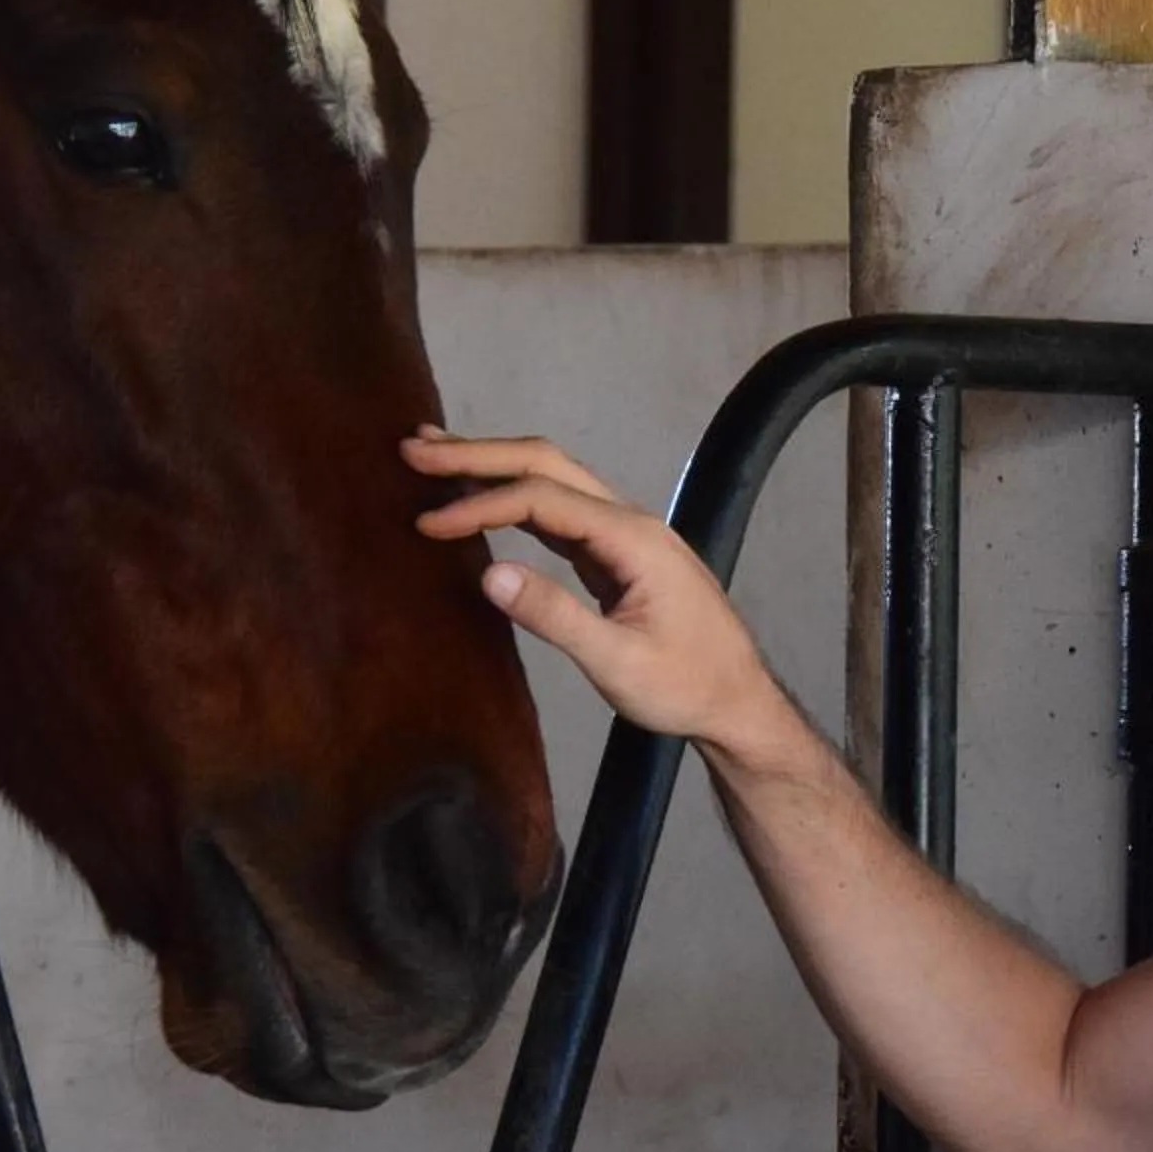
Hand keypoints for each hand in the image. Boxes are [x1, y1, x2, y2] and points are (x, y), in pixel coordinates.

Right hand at [404, 429, 783, 752]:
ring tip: (435, 457)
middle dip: (480, 453)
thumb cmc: (685, 687)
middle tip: (415, 450)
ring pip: (553, 481)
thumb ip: (555, 616)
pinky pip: (559, 511)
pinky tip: (481, 499)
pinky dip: (514, 499)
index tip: (426, 525)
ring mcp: (624, 534)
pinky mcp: (615, 554)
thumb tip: (488, 573)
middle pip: (547, 465)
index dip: (480, 505)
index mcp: (633, 538)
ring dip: (494, 466)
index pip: (542, 499)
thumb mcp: (618, 663)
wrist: (737, 702)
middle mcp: (629, 521)